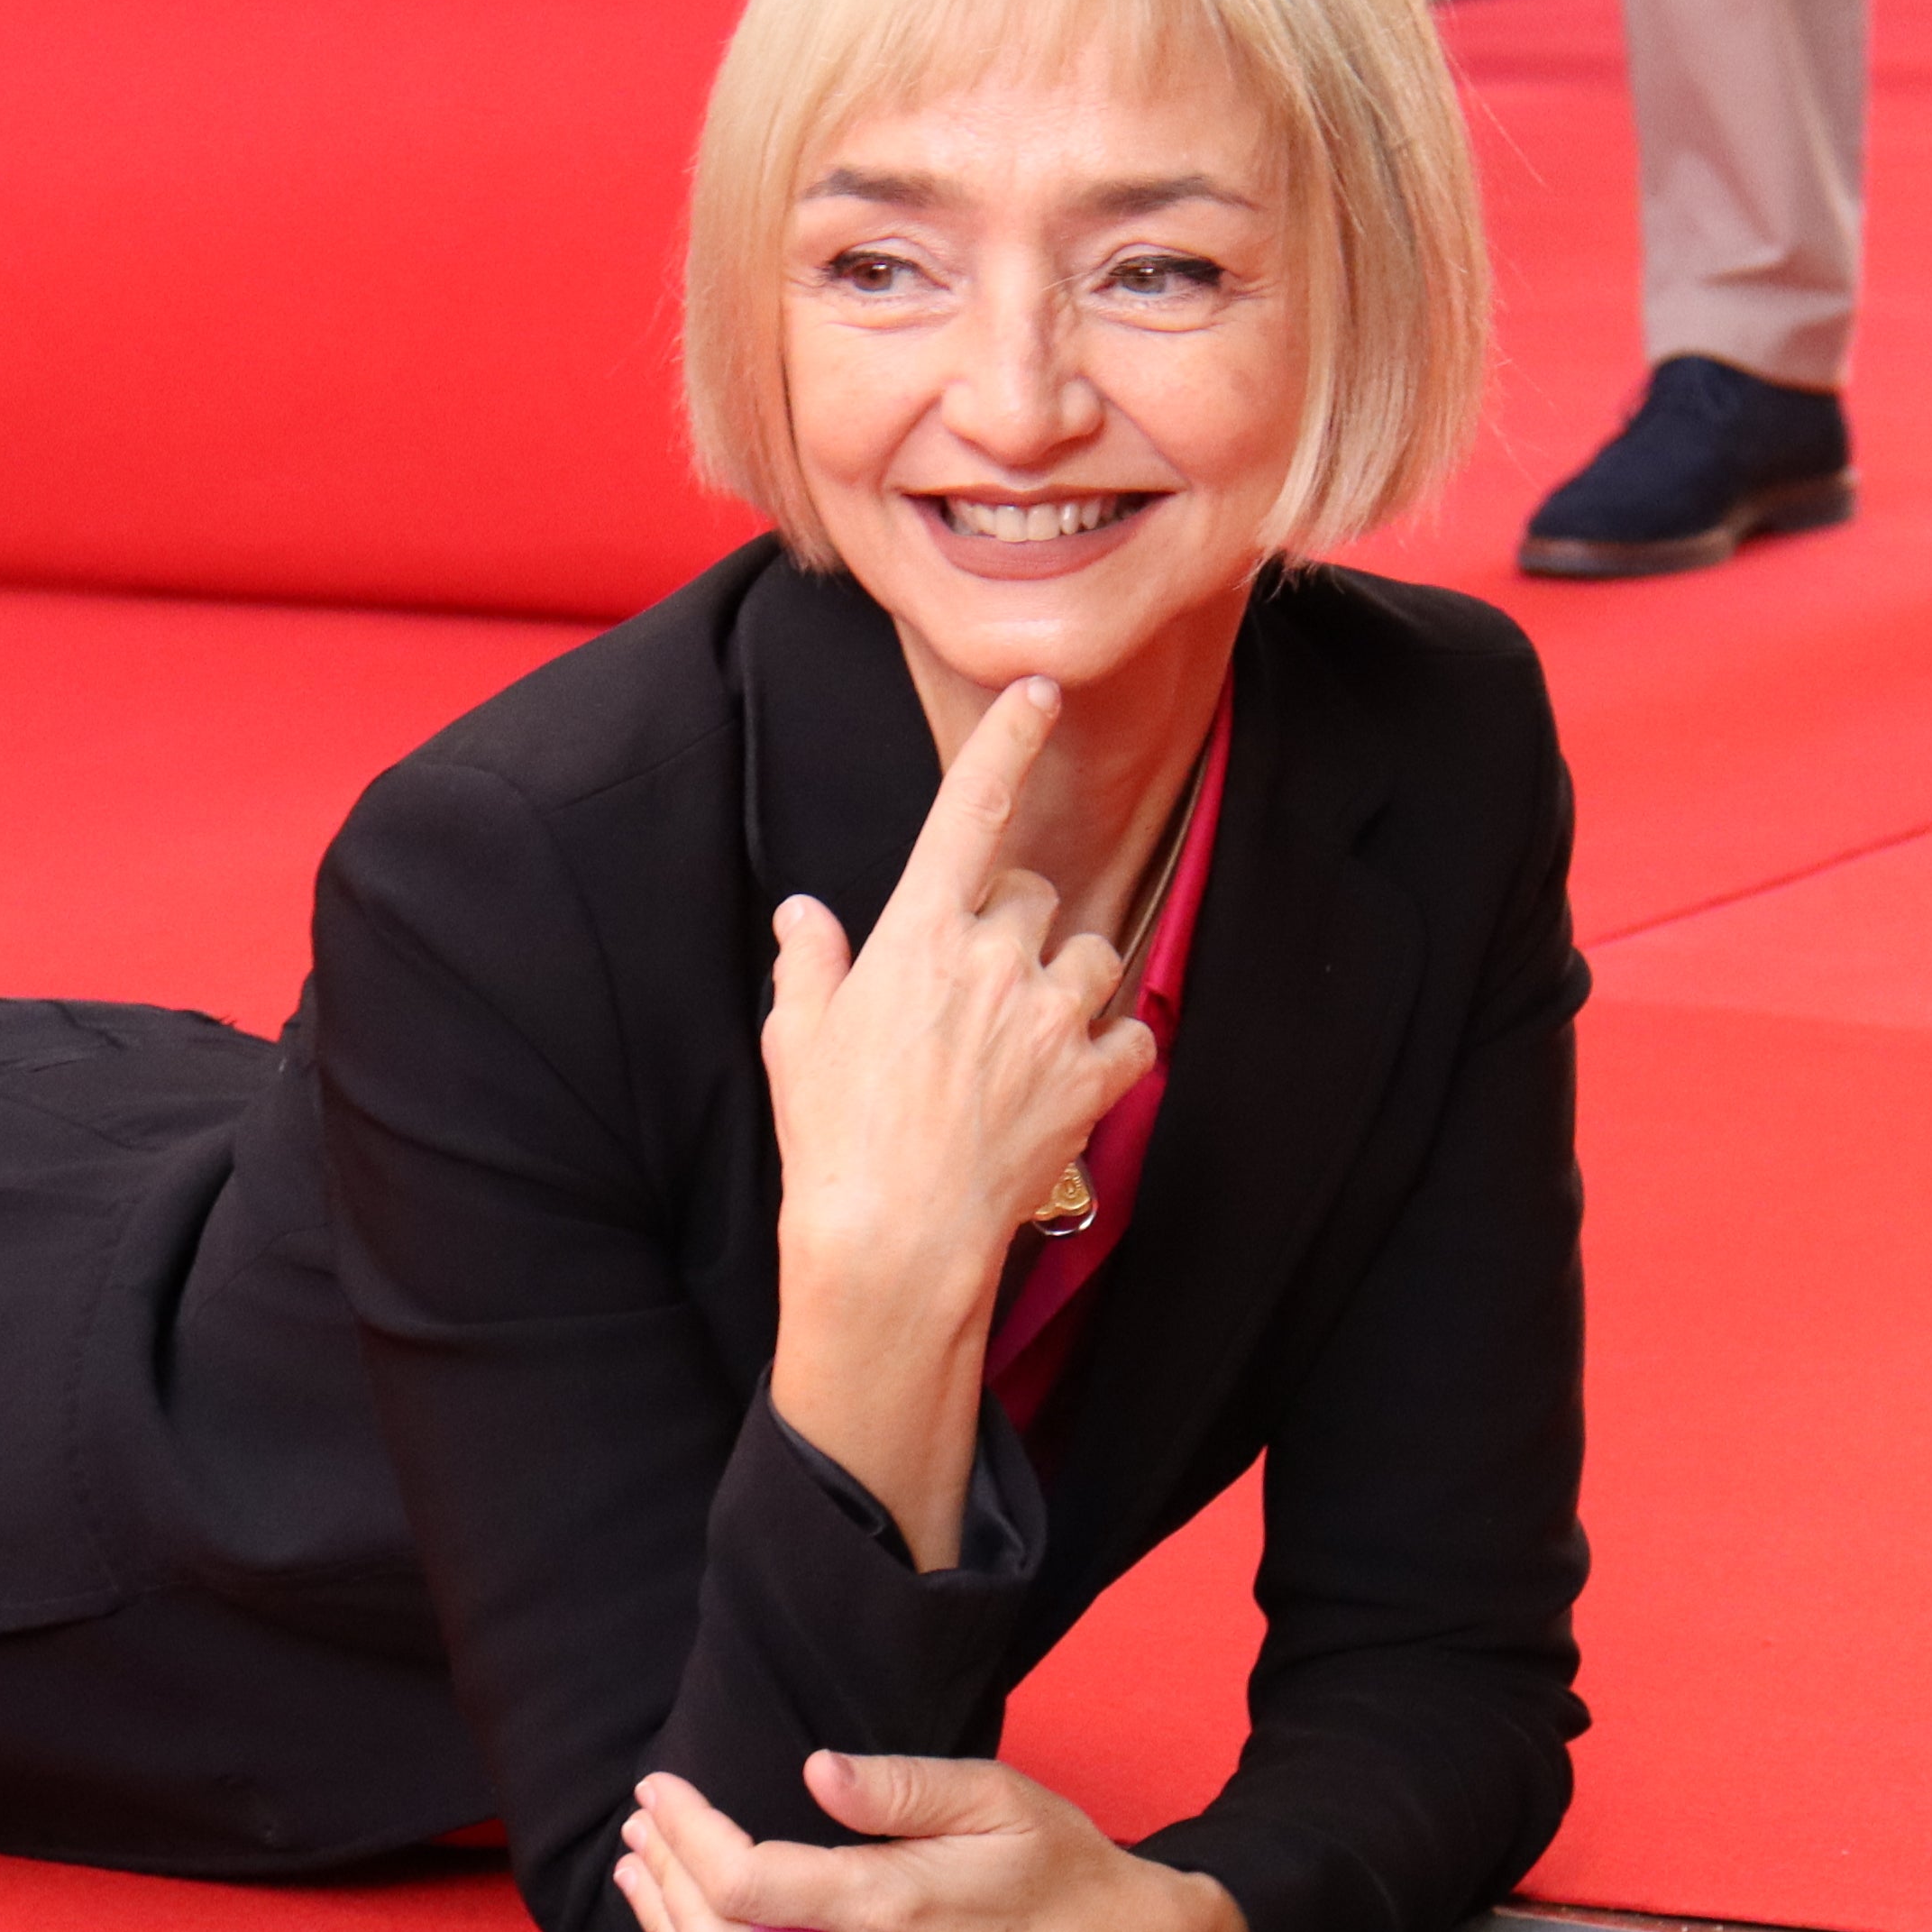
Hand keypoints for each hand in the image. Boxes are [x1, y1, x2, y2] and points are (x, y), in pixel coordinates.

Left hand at [609, 1752, 1250, 1931]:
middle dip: (660, 1880)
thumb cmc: (1060, 1870)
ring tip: (642, 1882)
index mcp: (887, 1905)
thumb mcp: (997, 1796)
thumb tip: (814, 1768)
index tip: (660, 1789)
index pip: (742, 1880)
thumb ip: (900, 1784)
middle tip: (642, 1826)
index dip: (684, 1832)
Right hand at [760, 675, 1159, 1563]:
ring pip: (1094, 954)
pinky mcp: (1091, 1079)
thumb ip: (811, 963)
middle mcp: (994, 958)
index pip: (970, 809)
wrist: (891, 1241)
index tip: (1041, 690)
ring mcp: (1050, 1017)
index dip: (1009, 739)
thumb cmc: (832, 1139)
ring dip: (1072, 980)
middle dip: (1019, 925)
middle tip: (981, 987)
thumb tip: (805, 916)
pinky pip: (1133, 1034)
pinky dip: (1115, 1047)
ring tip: (1030, 1034)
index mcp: (919, 933)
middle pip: (1036, 895)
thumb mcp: (798, 1039)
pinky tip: (1076, 1076)